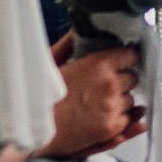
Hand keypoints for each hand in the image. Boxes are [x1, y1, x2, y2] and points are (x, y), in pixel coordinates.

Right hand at [38, 35, 144, 159]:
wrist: (28, 129)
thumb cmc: (36, 96)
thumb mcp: (49, 63)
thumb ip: (68, 45)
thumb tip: (76, 32)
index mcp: (98, 65)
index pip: (130, 55)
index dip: (125, 58)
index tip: (121, 61)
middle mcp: (110, 85)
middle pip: (133, 78)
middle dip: (122, 80)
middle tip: (105, 85)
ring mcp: (112, 108)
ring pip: (131, 101)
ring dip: (120, 101)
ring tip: (100, 103)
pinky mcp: (110, 129)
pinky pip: (127, 121)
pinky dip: (119, 119)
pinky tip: (103, 116)